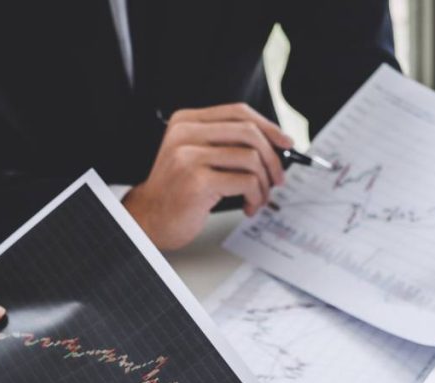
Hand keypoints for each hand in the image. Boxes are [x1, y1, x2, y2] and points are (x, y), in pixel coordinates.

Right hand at [123, 103, 293, 250]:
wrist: (149, 219)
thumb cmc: (178, 192)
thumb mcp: (196, 157)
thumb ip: (225, 145)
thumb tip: (273, 145)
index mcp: (186, 122)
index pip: (238, 112)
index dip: (268, 126)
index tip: (285, 142)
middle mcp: (185, 134)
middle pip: (248, 132)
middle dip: (272, 158)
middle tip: (277, 178)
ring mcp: (189, 157)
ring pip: (251, 158)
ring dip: (264, 183)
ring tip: (258, 198)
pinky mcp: (198, 181)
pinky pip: (246, 181)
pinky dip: (256, 196)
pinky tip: (249, 206)